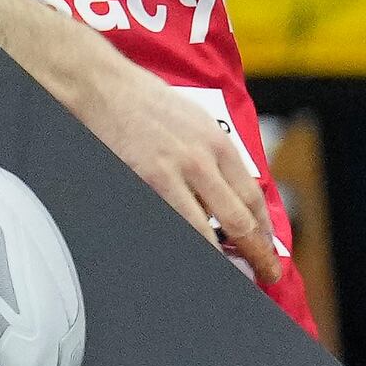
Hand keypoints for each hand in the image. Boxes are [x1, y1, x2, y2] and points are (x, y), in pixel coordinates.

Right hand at [30, 32, 286, 289]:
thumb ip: (209, 154)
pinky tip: (190, 260)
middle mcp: (202, 160)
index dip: (265, 230)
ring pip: (206, 233)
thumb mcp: (190, 120)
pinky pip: (172, 226)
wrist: (97, 84)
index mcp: (217, 143)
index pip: (252, 198)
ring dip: (220, 261)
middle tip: (266, 275)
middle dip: (257, 254)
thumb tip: (220, 189)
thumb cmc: (137, 99)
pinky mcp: (142, 183)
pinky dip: (185, 247)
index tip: (268, 250)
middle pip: (240, 221)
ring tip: (228, 281)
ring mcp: (171, 175)